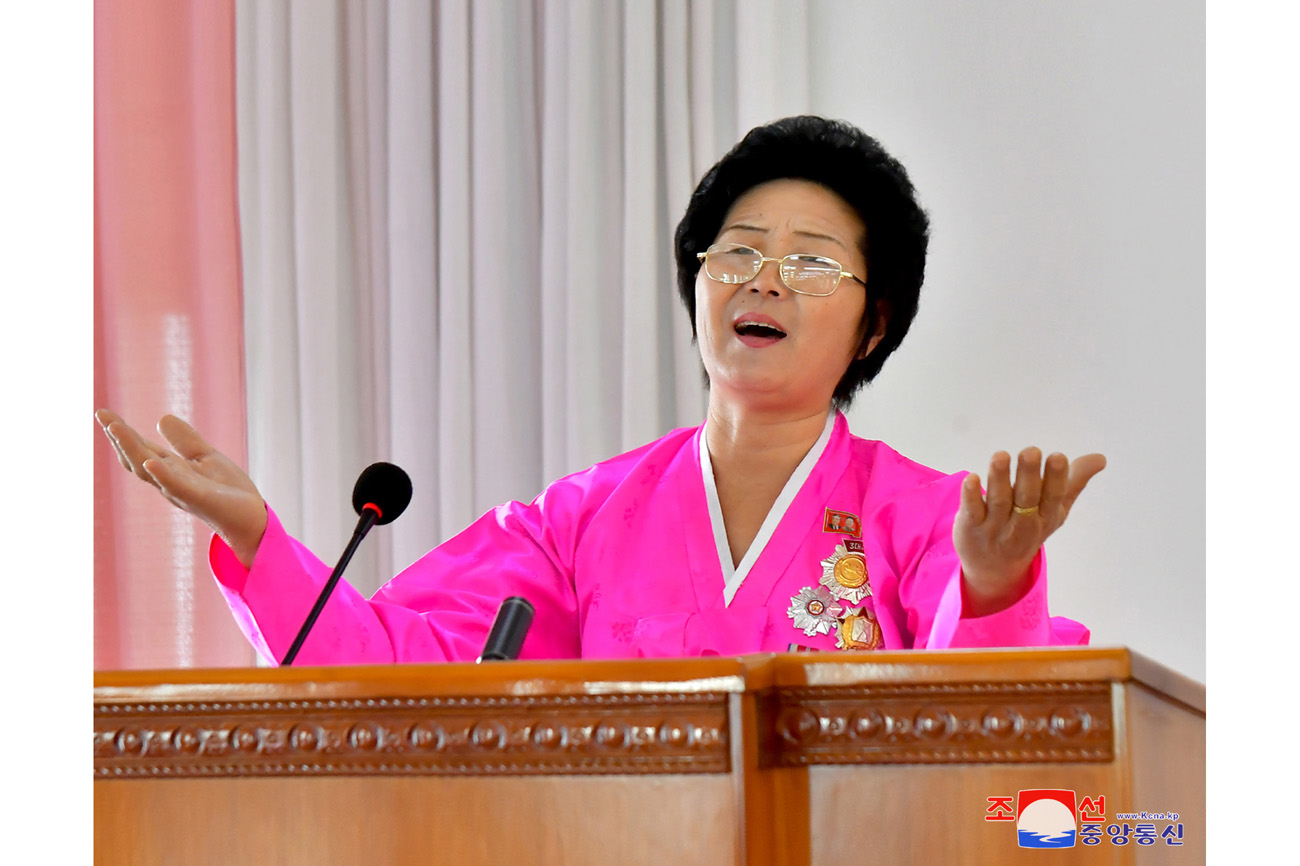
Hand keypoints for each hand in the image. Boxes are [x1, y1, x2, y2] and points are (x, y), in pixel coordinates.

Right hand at [95, 409, 267, 568]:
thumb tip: (161, 417)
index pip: (141, 449)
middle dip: (120, 438)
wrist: (252, 518)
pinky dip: (163, 475)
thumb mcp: (205, 457)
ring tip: (116, 428)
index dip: (122, 433)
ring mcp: (181, 491)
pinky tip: (151, 462)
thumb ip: (184, 441)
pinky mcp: (199, 499)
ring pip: (150, 470)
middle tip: (102, 416)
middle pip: (138, 458)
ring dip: (132, 450)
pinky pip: (177, 487)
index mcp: (170, 470)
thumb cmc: (227, 491)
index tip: (103, 413)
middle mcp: (169, 481)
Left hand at [954, 447, 1105, 616]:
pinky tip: (971, 478)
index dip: (1056, 479)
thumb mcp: (1055, 511)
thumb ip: (1073, 482)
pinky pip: (971, 510)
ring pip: (999, 501)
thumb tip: (1100, 458)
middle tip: (1031, 451)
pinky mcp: (970, 527)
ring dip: (999, 478)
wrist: (994, 571)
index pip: (1053, 498)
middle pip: (1026, 499)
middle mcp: (1022, 525)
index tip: (1058, 456)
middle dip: (1029, 475)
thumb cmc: (1029, 530)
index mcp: (1046, 518)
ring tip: (1001, 456)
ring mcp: (995, 527)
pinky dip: (971, 495)